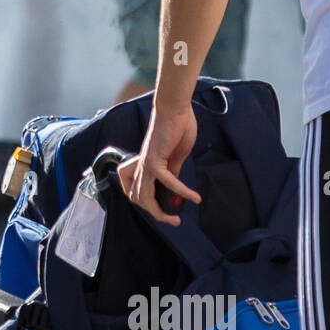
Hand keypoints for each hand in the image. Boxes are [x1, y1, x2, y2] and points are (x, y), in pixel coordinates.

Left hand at [116, 100, 202, 224]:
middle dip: (155, 214)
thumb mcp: (176, 155)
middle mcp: (140, 166)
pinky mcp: (155, 160)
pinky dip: (182, 192)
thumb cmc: (176, 126)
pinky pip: (168, 183)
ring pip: (145, 197)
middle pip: (138, 199)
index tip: (164, 211)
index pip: (135, 191)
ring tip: (176, 219)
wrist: (175, 109)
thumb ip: (173, 171)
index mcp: (142, 164)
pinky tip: (194, 197)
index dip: (146, 205)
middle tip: (173, 221)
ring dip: (161, 212)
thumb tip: (173, 188)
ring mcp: (145, 164)